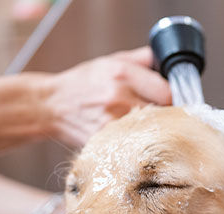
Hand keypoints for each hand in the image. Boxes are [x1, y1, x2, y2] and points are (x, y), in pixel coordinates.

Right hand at [40, 46, 171, 147]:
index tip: (168, 102)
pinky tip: (129, 138)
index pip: (167, 92)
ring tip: (143, 127)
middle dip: (164, 117)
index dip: (171, 99)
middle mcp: (118, 98)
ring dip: (151, 132)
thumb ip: (141, 59)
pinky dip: (136, 143)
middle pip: (162, 115)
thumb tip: (165, 60)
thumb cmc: (82, 84)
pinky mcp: (106, 142)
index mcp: (122, 74)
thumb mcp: (110, 61)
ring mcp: (112, 122)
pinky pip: (133, 145)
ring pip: (150, 132)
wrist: (52, 106)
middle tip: (158, 117)